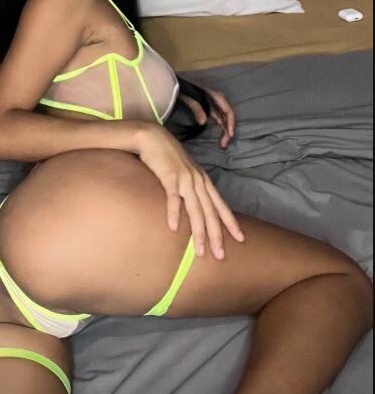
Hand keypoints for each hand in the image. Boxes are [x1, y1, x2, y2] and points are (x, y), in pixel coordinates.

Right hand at [136, 123, 244, 259]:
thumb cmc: (167, 156)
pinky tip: (173, 227)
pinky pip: (173, 198)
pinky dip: (173, 213)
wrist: (153, 137)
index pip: (220, 205)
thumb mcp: (184, 172)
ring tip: (199, 251)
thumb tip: (194, 204)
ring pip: (195, 210)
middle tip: (220, 255)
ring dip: (198, 232)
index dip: (231, 222)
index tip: (240, 239)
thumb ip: (190, 187)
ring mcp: (184, 179)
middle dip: (216, 235)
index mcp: (203, 181)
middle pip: (210, 212)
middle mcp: (197, 181)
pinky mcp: (169, 177)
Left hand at [181, 86, 235, 148]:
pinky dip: (219, 127)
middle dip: (227, 130)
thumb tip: (203, 122)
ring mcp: (214, 105)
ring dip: (224, 131)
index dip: (230, 123)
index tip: (229, 134)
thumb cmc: (184, 90)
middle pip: (227, 117)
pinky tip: (219, 136)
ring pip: (223, 119)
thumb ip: (197, 109)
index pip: (228, 111)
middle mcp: (217, 101)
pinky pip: (218, 119)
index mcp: (216, 97)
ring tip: (222, 143)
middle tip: (224, 144)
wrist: (177, 86)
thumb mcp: (190, 99)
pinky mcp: (209, 109)